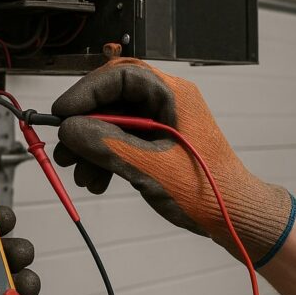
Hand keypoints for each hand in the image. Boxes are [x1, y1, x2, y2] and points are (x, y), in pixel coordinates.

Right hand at [52, 57, 295, 265]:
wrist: (234, 219)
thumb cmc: (206, 190)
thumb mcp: (150, 168)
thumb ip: (108, 145)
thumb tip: (68, 129)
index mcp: (173, 94)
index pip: (120, 75)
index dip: (86, 91)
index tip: (61, 114)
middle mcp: (166, 101)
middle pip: (112, 99)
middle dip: (84, 125)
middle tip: (63, 151)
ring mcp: (161, 122)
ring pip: (113, 122)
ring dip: (92, 147)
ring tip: (81, 176)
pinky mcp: (157, 142)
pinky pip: (122, 140)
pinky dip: (106, 158)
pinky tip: (97, 181)